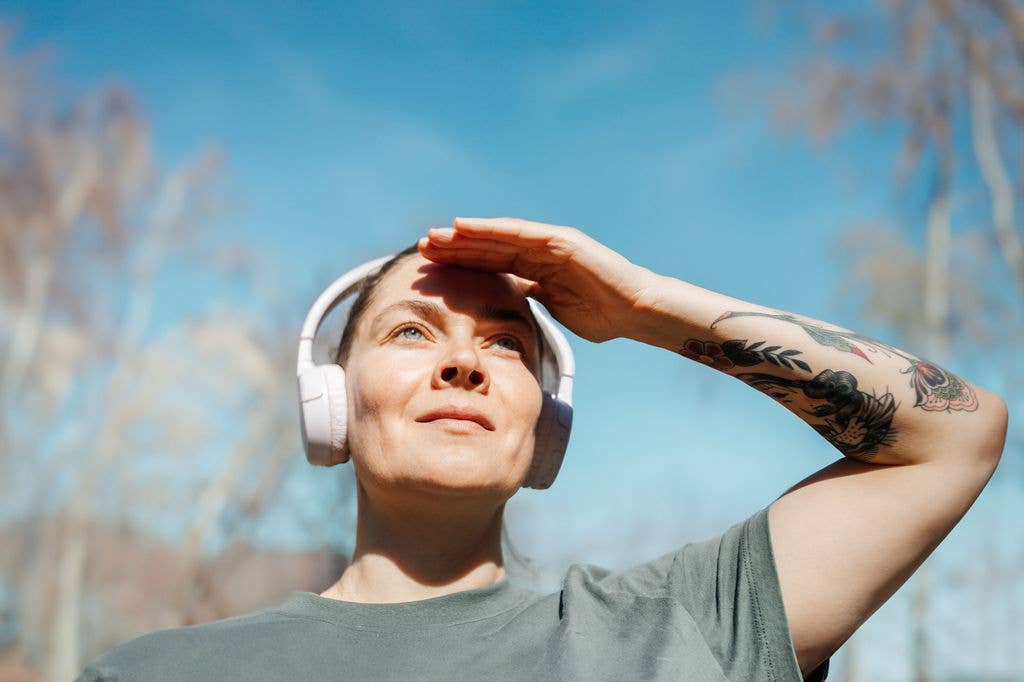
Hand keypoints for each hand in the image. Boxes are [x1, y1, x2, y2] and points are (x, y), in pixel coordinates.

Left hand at [417, 217, 657, 342]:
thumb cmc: (601, 315)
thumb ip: (531, 300)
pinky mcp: (560, 240)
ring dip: (465, 235)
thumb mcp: (553, 310)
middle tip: (422, 248)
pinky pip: (520, 232)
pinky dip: (491, 228)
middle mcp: (538, 251)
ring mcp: (549, 242)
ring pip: (498, 236)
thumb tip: (510, 302)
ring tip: (435, 236)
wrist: (634, 310)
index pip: (490, 264)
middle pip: (489, 247)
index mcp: (535, 269)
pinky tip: (465, 226)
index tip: (429, 269)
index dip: (461, 264)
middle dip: (455, 247)